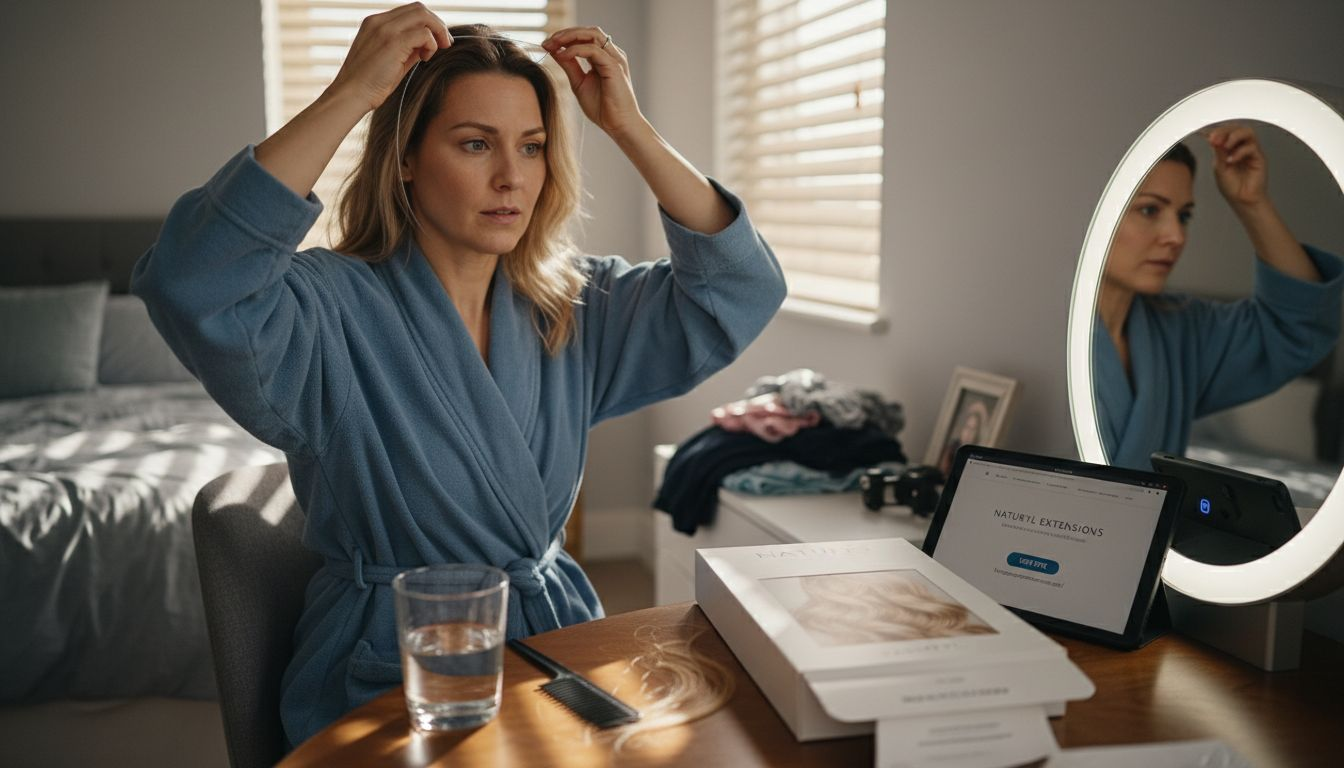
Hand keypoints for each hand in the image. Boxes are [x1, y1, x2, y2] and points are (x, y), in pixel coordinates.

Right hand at [326, 2, 451, 112]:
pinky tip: (425, 59)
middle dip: (437, 25)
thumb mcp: (392, 60)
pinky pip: (423, 33)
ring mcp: (385, 29)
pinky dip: (431, 45)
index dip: (428, 23)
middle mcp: (379, 21)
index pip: (410, 11)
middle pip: (419, 8)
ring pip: (423, 15)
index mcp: (376, 22)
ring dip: (437, 32)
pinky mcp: (392, 42)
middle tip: (445, 44)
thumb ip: (409, 48)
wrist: (351, 95)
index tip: (438, 41)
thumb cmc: (370, 83)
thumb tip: (429, 44)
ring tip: (436, 51)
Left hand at [542, 26, 644, 137]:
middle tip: (547, 42)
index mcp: (603, 57)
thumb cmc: (602, 108)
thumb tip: (555, 51)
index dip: (563, 38)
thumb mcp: (579, 83)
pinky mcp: (614, 66)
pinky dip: (576, 50)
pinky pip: (593, 50)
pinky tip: (563, 56)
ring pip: (592, 34)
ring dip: (570, 36)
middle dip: (565, 33)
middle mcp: (611, 54)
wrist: (619, 126)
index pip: (584, 38)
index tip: (545, 45)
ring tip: (554, 44)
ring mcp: (614, 58)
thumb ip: (569, 66)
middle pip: (587, 31)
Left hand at [1206, 123, 1269, 210]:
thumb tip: (1214, 139)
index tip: (1205, 133)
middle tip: (1215, 138)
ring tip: (1225, 146)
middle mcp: (1240, 148)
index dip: (1217, 131)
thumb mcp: (1219, 168)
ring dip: (1234, 136)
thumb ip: (1218, 153)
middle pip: (1236, 128)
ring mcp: (1250, 151)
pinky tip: (1232, 160)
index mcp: (1228, 149)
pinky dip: (1240, 152)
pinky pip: (1252, 147)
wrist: (1242, 200)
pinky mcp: (1259, 157)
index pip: (1225, 132)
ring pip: (1247, 132)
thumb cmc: (1232, 187)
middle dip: (1224, 131)